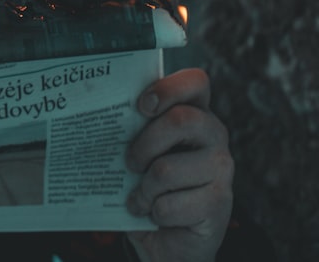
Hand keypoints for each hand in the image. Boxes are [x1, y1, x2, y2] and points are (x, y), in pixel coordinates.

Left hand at [125, 69, 232, 261]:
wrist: (169, 236)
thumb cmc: (149, 183)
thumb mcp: (139, 152)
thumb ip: (132, 131)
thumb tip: (96, 120)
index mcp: (195, 113)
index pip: (196, 82)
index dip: (168, 88)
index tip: (141, 106)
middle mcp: (214, 135)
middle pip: (180, 120)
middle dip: (143, 144)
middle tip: (130, 163)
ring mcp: (221, 168)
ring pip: (166, 169)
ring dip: (143, 190)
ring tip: (141, 197)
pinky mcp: (219, 203)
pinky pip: (169, 204)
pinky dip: (152, 213)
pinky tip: (155, 214)